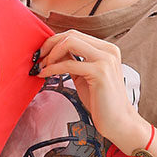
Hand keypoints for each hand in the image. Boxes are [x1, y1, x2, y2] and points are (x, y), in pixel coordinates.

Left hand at [35, 30, 149, 149]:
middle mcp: (108, 50)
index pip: (74, 35)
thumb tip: (54, 52)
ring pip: (69, 42)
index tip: (42, 54)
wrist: (118, 121)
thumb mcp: (84, 76)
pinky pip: (68, 64)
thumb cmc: (101, 101)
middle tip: (38, 59)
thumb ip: (73, 61)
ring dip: (51, 54)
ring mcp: (105, 59)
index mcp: (106, 49)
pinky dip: (52, 68)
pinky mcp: (100, 72)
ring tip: (42, 67)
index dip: (54, 42)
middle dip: (49, 45)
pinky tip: (45, 75)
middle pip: (71, 35)